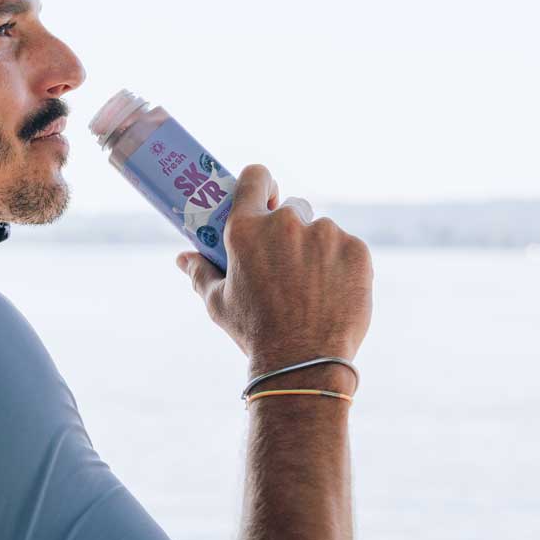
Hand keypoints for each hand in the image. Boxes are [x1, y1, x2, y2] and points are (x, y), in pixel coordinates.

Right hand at [176, 163, 372, 369]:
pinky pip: (347, 248)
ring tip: (312, 289)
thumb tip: (183, 257)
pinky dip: (342, 265)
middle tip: (288, 266)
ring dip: (318, 250)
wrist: (303, 362)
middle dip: (290, 231)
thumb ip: (201, 272)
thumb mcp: (219, 304)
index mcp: (246, 229)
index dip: (260, 184)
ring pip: (322, 231)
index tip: (266, 198)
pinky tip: (333, 293)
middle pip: (292, 208)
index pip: (254, 177)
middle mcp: (285, 222)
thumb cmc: (255, 333)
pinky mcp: (356, 250)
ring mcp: (325, 233)